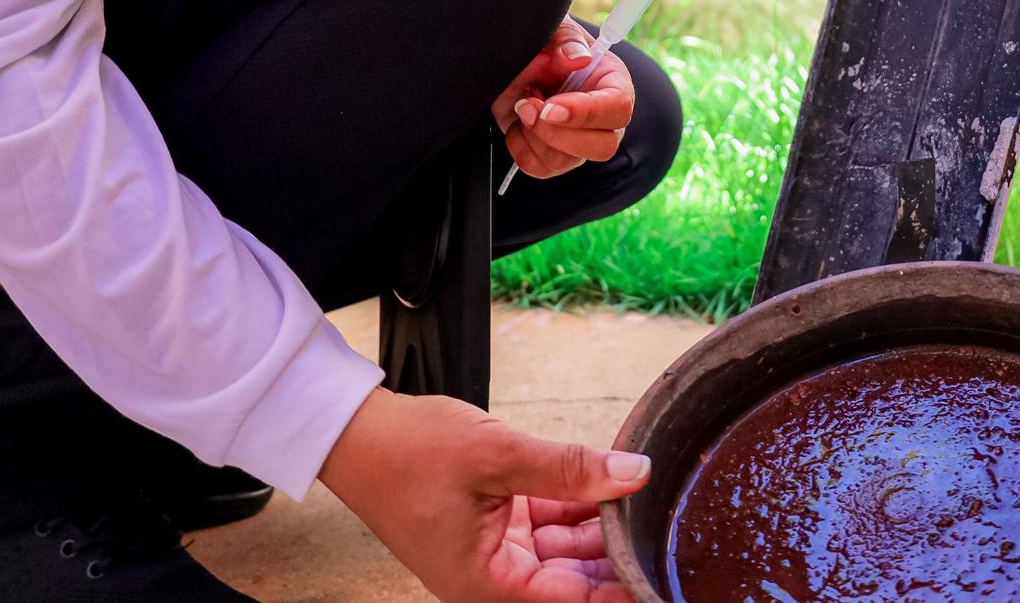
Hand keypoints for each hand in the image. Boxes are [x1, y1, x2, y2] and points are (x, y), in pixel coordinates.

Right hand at [320, 387, 646, 601]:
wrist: (358, 433)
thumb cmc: (408, 452)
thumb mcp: (497, 454)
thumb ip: (568, 467)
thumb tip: (634, 474)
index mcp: (487, 582)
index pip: (572, 598)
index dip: (620, 585)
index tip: (658, 571)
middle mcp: (492, 576)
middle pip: (573, 578)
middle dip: (614, 553)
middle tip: (661, 524)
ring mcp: (494, 550)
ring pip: (564, 549)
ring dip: (599, 526)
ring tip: (641, 496)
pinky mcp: (494, 523)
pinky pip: (547, 523)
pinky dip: (574, 503)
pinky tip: (608, 481)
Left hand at [492, 18, 634, 180]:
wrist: (517, 63)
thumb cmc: (543, 44)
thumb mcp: (553, 30)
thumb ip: (565, 38)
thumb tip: (578, 57)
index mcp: (613, 83)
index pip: (618, 108)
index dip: (585, 112)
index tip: (550, 106)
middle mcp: (603, 117)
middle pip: (603, 146)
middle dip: (556, 132)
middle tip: (527, 104)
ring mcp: (580, 141)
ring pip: (566, 161)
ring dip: (533, 134)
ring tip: (522, 103)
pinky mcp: (555, 156)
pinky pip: (540, 168)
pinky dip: (520, 147)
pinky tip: (518, 122)